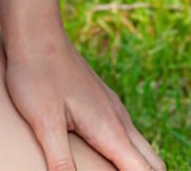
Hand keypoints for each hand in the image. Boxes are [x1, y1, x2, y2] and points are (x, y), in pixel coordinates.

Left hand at [4, 20, 162, 170]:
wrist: (37, 33)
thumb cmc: (37, 76)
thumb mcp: (44, 122)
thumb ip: (60, 161)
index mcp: (110, 129)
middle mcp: (118, 119)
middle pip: (153, 163)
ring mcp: (113, 109)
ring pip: (142, 148)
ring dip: (141, 168)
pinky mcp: (102, 102)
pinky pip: (128, 135)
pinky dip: (129, 156)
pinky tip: (108, 160)